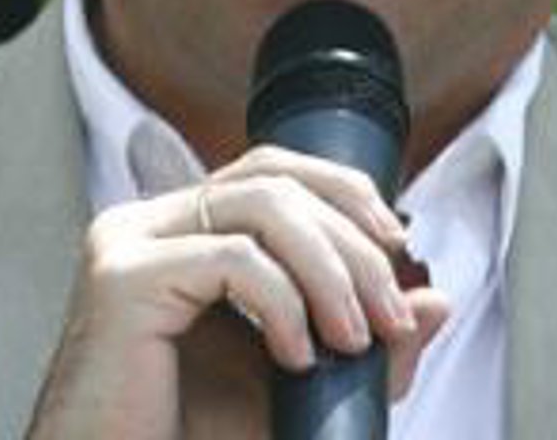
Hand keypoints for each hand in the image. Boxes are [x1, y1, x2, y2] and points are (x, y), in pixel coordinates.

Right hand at [25, 144, 450, 439]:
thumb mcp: (289, 388)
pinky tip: (298, 358)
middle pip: (274, 179)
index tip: (396, 244)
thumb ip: (356, 341)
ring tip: (355, 337)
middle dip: (352, 240)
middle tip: (392, 314)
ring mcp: (127, 242)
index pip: (270, 168)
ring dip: (331, 268)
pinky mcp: (121, 279)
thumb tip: (436, 301)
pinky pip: (231, 259)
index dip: (342, 190)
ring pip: (260, 204)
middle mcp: (147, 222)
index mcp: (177, 232)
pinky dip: (284, 303)